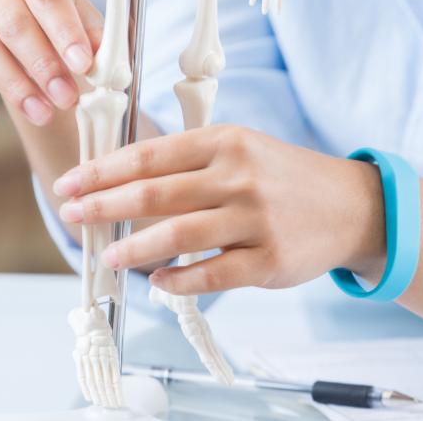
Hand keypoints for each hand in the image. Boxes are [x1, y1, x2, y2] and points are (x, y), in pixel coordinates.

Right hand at [0, 0, 103, 127]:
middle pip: (12, 22)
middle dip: (43, 64)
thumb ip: (94, 32)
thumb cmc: (53, 15)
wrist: (20, 26)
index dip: (65, 30)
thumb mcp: (79, 14)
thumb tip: (108, 60)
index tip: (84, 64)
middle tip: (67, 97)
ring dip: (15, 86)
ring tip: (44, 113)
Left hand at [51, 125, 387, 294]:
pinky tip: (159, 282)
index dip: (103, 171)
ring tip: (108, 256)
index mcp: (226, 141)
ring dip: (134, 248)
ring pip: (178, 235)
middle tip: (71, 216)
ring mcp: (255, 219)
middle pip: (155, 193)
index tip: (70, 183)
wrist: (351, 205)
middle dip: (103, 206)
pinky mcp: (268, 259)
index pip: (150, 155)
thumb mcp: (242, 147)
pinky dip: (179, 281)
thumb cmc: (282, 176)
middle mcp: (238, 176)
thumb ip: (189, 160)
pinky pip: (212, 275)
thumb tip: (120, 182)